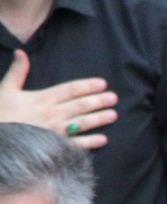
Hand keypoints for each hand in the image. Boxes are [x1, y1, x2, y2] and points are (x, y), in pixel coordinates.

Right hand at [0, 50, 117, 148]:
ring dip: (99, 119)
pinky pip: (77, 144)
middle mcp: (53, 114)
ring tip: (114, 115)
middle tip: (114, 98)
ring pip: (83, 123)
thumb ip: (17, 72)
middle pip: (81, 105)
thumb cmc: (1, 115)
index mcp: (42, 99)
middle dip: (99, 101)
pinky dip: (91, 142)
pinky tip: (103, 139)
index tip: (102, 84)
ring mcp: (56, 131)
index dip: (87, 86)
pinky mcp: (56, 147)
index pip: (70, 90)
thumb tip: (21, 53)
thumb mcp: (6, 90)